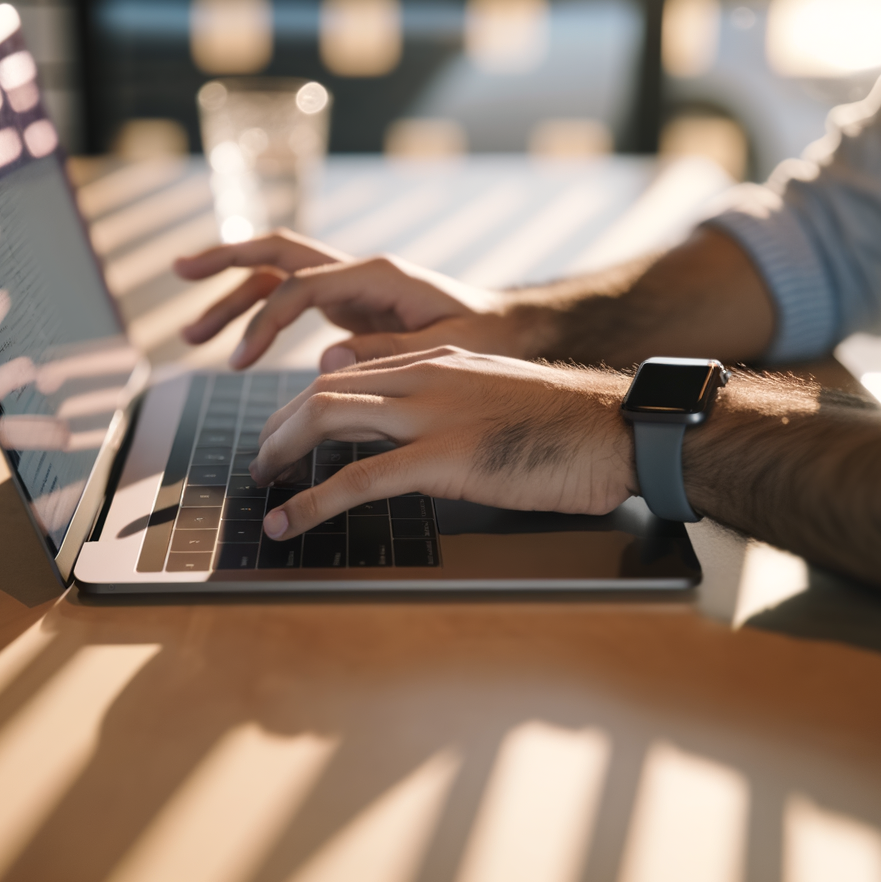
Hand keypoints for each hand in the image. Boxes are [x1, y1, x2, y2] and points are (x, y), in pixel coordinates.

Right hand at [173, 230, 520, 369]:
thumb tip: (327, 357)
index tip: (238, 362)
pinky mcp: (347, 305)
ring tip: (192, 334)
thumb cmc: (483, 335)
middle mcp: (356, 271)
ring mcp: (349, 285)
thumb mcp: (447, 348)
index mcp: (377, 274)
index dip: (265, 321)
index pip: (301, 285)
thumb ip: (388, 351)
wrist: (507, 327)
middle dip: (225, 258)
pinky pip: (290, 301)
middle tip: (178, 270)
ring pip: (275, 276)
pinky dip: (259, 318)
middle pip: (276, 251)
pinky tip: (236, 348)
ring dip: (231, 297)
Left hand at [246, 348, 636, 538]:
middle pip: (325, 389)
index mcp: (439, 360)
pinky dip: (312, 502)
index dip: (307, 404)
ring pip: (327, 417)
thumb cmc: (570, 427)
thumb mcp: (498, 399)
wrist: (619, 431)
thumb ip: (452, 405)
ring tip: (262, 485)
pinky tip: (288, 522)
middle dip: (280, 426)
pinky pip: (358, 479)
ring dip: (282, 451)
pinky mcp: (443, 459)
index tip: (288, 431)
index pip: (351, 371)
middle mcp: (426, 376)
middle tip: (262, 460)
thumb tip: (421, 437)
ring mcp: (432, 414)